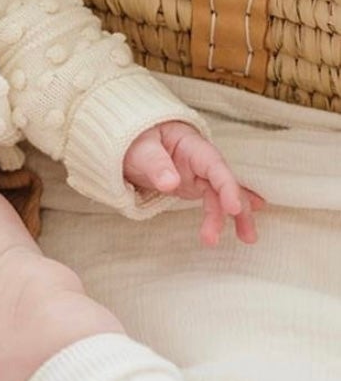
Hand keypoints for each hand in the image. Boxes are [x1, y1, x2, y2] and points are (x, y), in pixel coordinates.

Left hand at [122, 121, 264, 246]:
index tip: (234, 208)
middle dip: (237, 208)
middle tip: (247, 235)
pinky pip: (215, 200)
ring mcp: (198, 174)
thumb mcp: (141, 150)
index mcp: (191, 146)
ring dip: (234, 217)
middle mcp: (201, 160)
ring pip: (221, 196)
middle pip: (224, 183)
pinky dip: (228, 211)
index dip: (228, 187)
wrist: (131, 142)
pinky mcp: (193, 186)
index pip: (215, 166)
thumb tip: (171, 183)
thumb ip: (156, 165)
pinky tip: (245, 223)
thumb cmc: (136, 141)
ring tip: (248, 239)